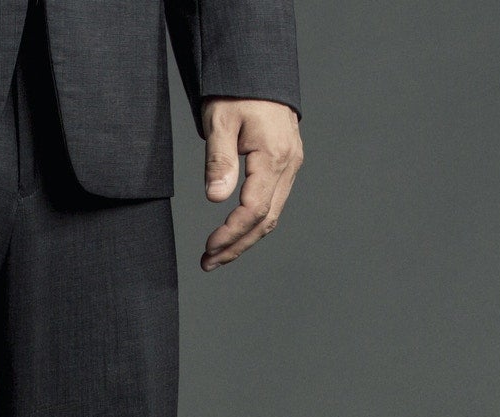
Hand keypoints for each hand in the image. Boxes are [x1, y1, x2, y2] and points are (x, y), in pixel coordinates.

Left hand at [198, 97, 302, 271]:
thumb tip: (216, 198)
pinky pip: (273, 203)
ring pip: (271, 215)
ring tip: (217, 255)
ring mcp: (291, 166)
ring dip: (245, 239)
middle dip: (237, 245)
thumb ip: (218, 160)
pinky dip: (254, 223)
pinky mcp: (286, 165)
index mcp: (273, 156)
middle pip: (266, 220)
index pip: (254, 209)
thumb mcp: (219, 121)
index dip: (231, 233)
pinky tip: (235, 233)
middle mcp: (288, 165)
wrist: (258, 70)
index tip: (209, 248)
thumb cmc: (235, 92)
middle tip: (208, 262)